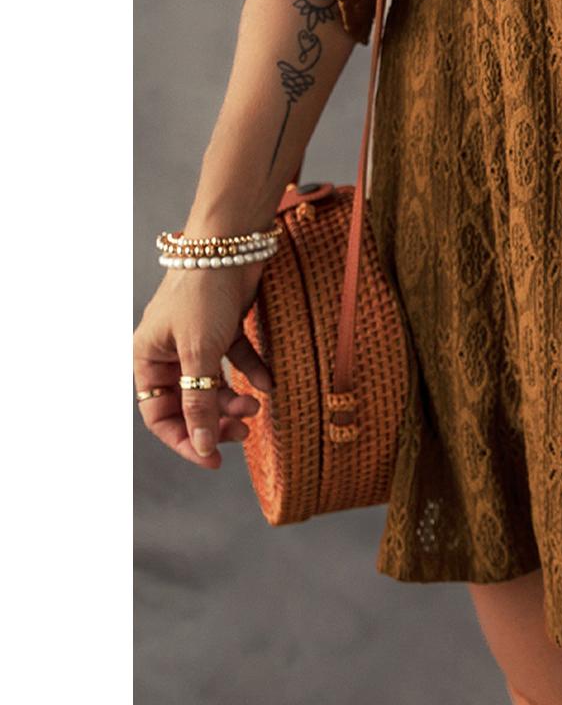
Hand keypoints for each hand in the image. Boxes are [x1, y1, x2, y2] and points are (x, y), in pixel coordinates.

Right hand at [131, 261, 274, 469]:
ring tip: (258, 405)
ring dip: (235, 399)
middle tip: (244, 433)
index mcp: (147, 358)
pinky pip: (236, 360)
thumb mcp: (199, 353)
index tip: (213, 460)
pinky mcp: (224, 326)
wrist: (232, 244)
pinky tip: (271, 382)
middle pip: (189, 402)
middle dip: (215, 420)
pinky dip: (253, 372)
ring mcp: (197, 338)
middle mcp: (169, 351)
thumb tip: (201, 447)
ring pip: (214, 383)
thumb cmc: (204, 295)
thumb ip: (199, 401)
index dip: (184, 440)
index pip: (159, 414)